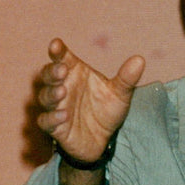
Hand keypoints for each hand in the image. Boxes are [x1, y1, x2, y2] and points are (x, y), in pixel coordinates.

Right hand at [36, 38, 144, 162]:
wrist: (105, 139)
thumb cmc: (107, 109)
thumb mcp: (120, 94)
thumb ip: (127, 78)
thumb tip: (140, 60)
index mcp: (74, 72)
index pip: (61, 57)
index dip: (57, 50)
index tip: (56, 44)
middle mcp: (62, 86)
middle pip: (48, 75)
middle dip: (52, 71)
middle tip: (62, 70)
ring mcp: (56, 107)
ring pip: (45, 97)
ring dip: (52, 94)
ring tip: (62, 92)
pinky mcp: (55, 127)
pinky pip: (46, 121)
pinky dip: (52, 118)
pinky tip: (64, 116)